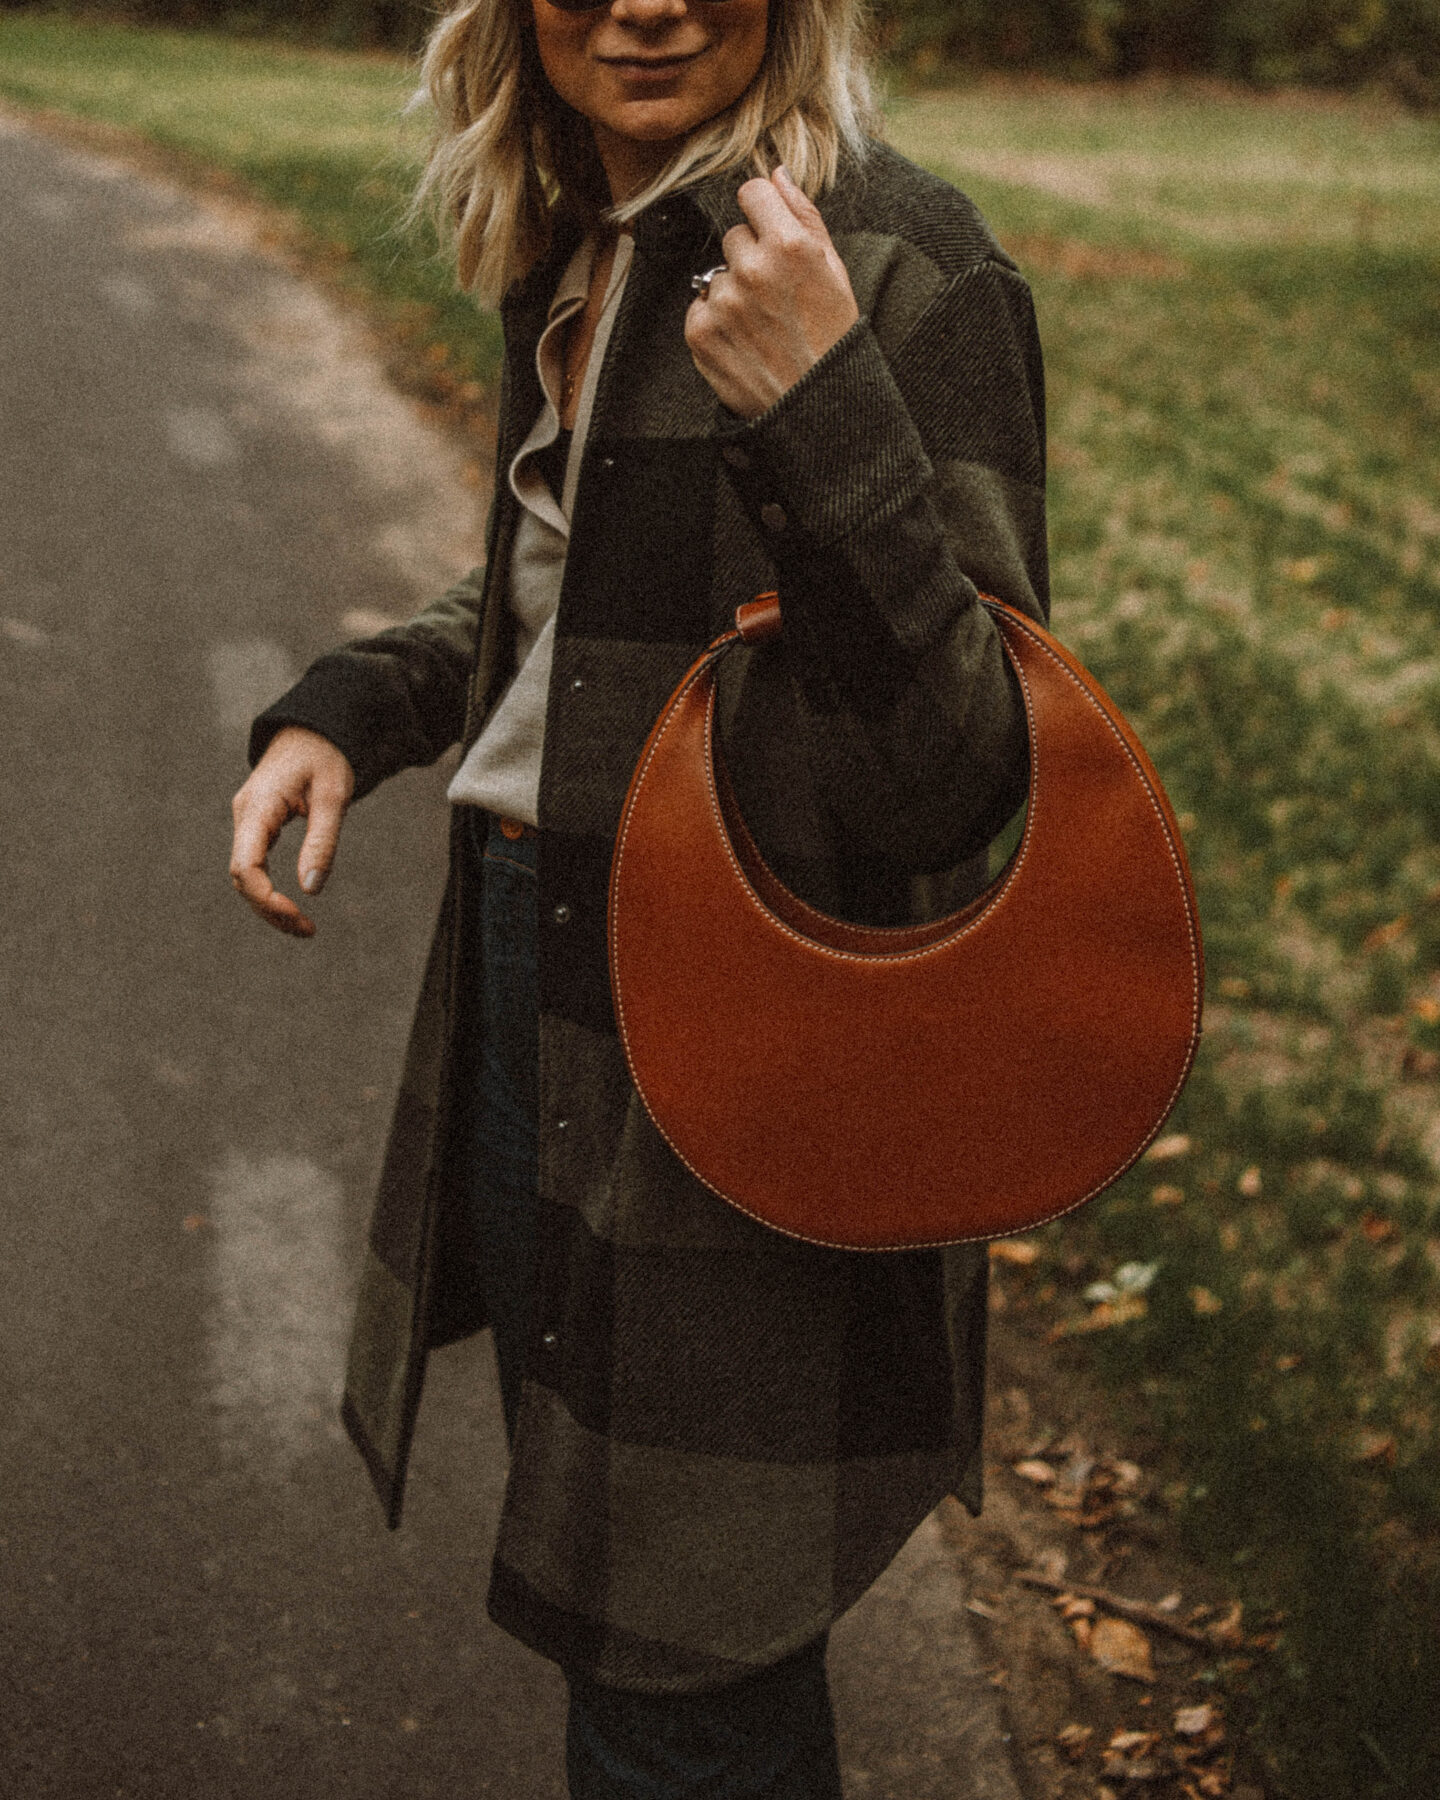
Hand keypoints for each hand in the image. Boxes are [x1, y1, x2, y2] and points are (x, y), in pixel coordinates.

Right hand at [230, 727, 354, 937]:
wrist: (315, 729)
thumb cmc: (326, 757)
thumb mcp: (333, 797)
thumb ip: (321, 841)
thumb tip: (310, 889)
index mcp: (258, 807)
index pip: (245, 865)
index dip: (265, 897)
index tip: (297, 914)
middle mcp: (244, 816)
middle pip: (242, 877)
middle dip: (270, 909)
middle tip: (307, 930)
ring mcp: (248, 821)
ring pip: (246, 875)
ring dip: (269, 904)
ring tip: (304, 928)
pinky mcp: (257, 825)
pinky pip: (254, 865)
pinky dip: (269, 890)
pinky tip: (292, 907)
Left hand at [685, 165, 858, 420]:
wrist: (815, 407)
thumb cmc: (832, 338)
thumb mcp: (834, 271)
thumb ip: (803, 215)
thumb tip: (775, 173)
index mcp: (790, 246)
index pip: (752, 192)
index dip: (762, 213)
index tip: (770, 233)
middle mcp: (753, 269)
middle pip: (733, 236)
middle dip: (750, 257)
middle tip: (775, 296)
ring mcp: (723, 302)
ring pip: (718, 273)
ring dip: (733, 292)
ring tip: (761, 325)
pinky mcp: (700, 332)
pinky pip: (701, 305)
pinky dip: (716, 320)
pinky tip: (744, 340)